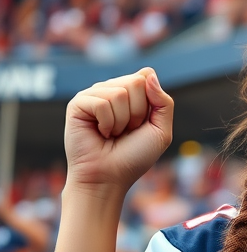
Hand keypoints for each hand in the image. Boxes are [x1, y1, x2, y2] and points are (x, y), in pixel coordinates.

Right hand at [64, 68, 173, 195]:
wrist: (109, 178)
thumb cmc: (134, 157)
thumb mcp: (161, 131)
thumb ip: (163, 102)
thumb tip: (149, 74)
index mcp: (130, 94)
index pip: (145, 76)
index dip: (149, 101)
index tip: (142, 123)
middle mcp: (111, 90)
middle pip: (135, 82)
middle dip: (138, 113)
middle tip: (126, 131)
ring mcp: (94, 95)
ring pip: (119, 93)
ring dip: (122, 121)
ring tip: (112, 134)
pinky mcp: (78, 103)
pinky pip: (102, 102)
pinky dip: (107, 123)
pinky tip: (100, 133)